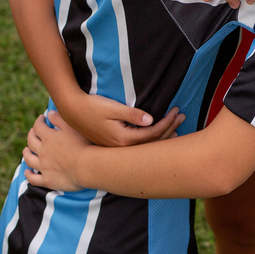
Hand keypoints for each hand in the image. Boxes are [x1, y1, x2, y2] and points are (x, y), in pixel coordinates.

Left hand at [23, 111, 90, 190]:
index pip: (38, 126)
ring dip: (26, 153)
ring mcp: (44, 167)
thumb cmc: (83, 145)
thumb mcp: (72, 127)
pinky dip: (29, 175)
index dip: (38, 121)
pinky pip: (33, 179)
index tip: (42, 118)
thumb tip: (49, 113)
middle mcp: (43, 151)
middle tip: (33, 132)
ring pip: (29, 159)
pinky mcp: (47, 180)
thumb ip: (59, 119)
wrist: (87, 167)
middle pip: (31, 142)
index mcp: (49, 137)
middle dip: (31, 135)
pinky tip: (28, 172)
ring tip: (26, 150)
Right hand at [63, 94, 184, 146]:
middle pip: (152, 142)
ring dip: (162, 135)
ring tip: (177, 128)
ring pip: (146, 145)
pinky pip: (139, 145)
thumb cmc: (91, 106)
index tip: (177, 111)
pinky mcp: (114, 144)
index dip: (167, 123)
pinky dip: (151, 139)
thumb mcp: (111, 107)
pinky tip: (158, 134)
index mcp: (122, 139)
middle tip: (183, 116)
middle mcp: (121, 147)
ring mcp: (117, 147)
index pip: (152, 134)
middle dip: (169, 129)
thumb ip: (132, 114)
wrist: (71, 111)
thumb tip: (151, 120)